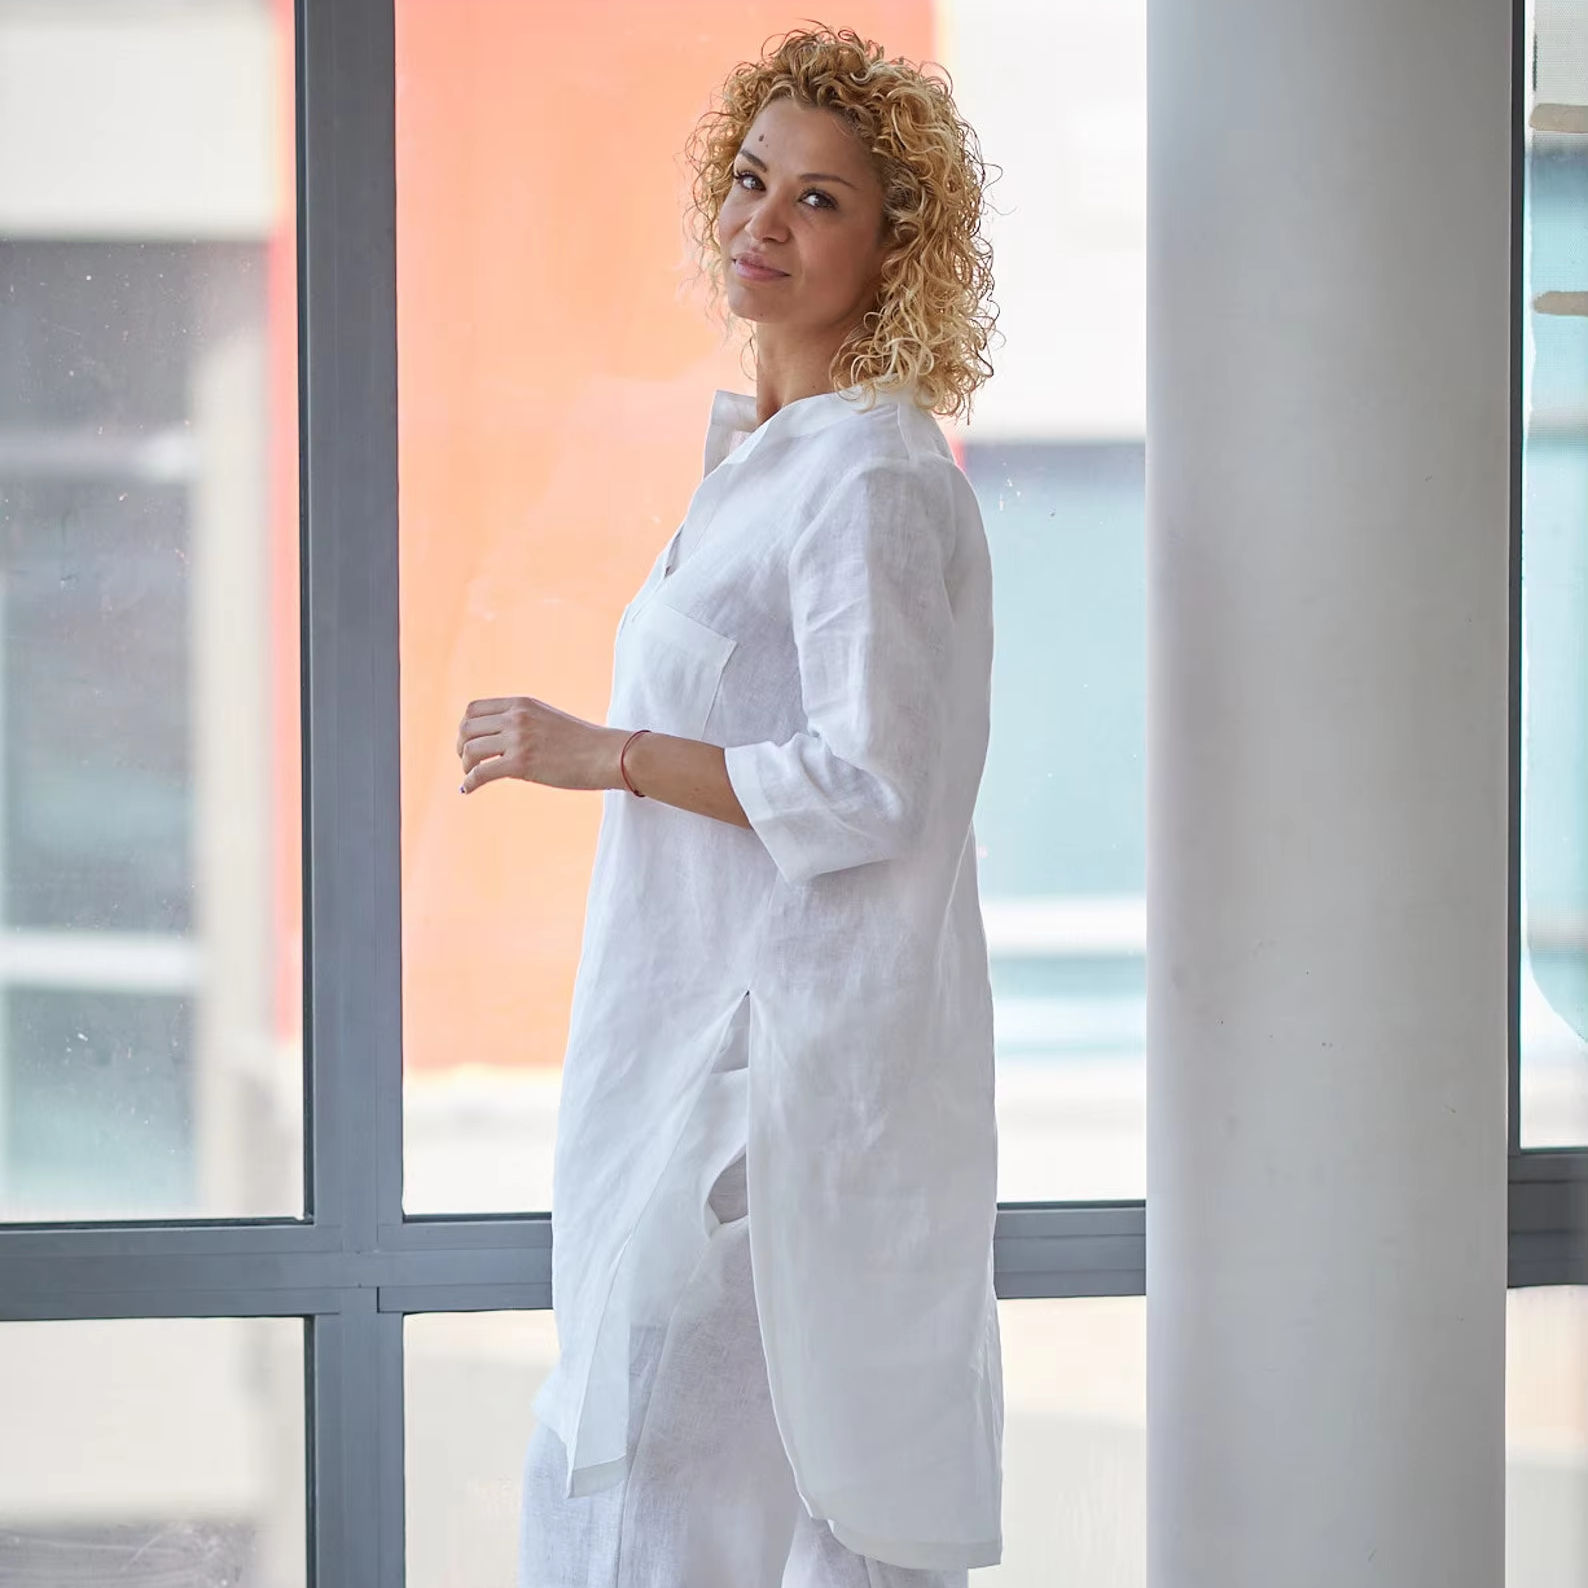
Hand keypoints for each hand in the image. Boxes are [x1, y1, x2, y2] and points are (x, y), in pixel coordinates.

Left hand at [456, 696, 622, 794]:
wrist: (607, 754)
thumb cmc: (583, 742)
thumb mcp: (548, 720)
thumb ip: (524, 722)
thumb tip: (502, 741)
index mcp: (522, 704)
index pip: (475, 709)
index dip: (466, 728)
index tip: (469, 743)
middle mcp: (516, 717)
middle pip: (467, 727)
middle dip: (461, 747)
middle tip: (467, 762)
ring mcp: (518, 739)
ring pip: (470, 750)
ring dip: (465, 765)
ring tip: (470, 776)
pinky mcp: (521, 764)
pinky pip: (481, 772)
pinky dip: (469, 782)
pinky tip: (468, 790)